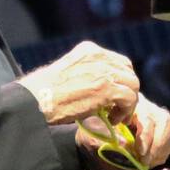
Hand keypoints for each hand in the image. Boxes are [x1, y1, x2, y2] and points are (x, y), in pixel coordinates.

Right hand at [15, 41, 138, 125]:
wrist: (36, 99)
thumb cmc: (45, 92)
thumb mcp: (68, 73)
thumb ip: (86, 74)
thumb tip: (101, 87)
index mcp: (89, 50)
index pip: (118, 62)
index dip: (120, 80)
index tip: (115, 97)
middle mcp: (99, 56)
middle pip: (128, 72)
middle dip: (127, 91)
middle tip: (117, 109)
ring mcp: (104, 71)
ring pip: (133, 85)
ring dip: (128, 103)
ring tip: (115, 116)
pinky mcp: (106, 87)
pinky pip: (129, 98)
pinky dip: (125, 111)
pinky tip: (112, 120)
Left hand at [75, 93, 169, 169]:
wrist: (93, 135)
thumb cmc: (92, 133)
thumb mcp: (91, 135)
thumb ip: (103, 139)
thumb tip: (124, 147)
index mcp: (127, 104)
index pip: (146, 117)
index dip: (146, 136)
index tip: (140, 152)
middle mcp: (145, 106)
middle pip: (164, 120)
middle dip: (157, 144)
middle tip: (145, 161)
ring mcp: (155, 116)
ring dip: (161, 148)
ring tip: (147, 161)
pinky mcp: (161, 128)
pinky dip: (164, 151)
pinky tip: (151, 159)